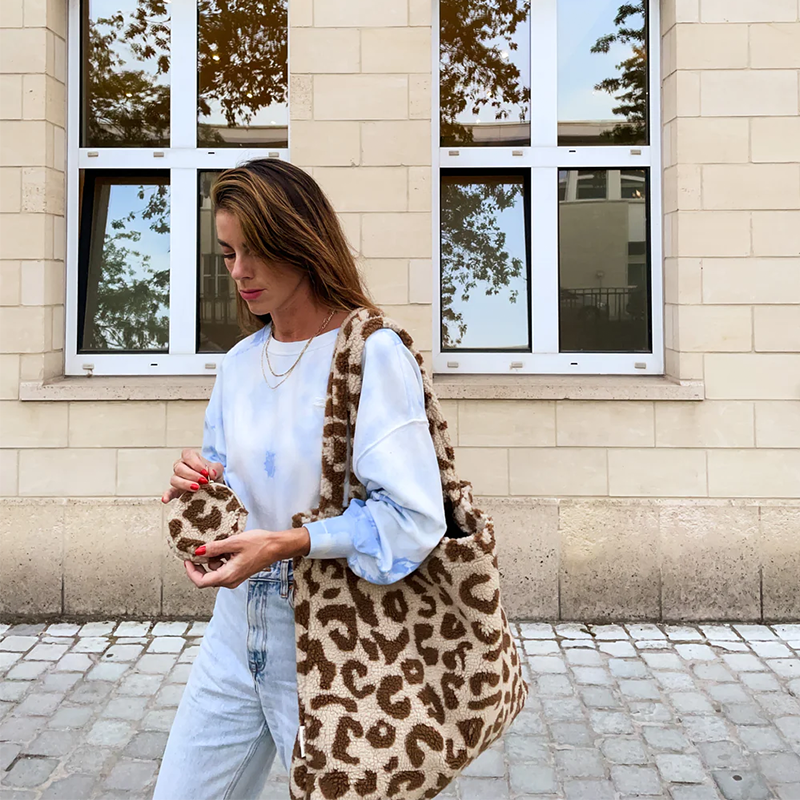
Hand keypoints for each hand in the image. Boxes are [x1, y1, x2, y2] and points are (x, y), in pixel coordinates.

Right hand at [161, 448, 223, 503]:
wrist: (213, 484)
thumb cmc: (212, 474)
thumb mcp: (218, 469)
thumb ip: (216, 469)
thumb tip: (211, 473)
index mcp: (190, 457)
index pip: (188, 455)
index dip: (196, 463)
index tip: (205, 472)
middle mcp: (181, 466)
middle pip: (179, 468)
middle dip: (192, 475)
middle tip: (204, 481)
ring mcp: (177, 478)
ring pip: (174, 479)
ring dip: (185, 484)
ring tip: (196, 488)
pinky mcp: (176, 490)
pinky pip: (169, 492)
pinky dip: (167, 495)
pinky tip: (165, 499)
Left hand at [184, 527, 310, 589]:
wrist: (277, 546)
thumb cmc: (259, 543)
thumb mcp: (234, 542)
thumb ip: (215, 548)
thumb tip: (198, 551)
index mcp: (228, 576)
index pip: (201, 581)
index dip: (191, 571)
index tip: (187, 559)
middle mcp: (230, 581)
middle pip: (206, 579)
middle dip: (201, 565)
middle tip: (199, 550)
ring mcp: (235, 578)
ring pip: (214, 573)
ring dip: (211, 561)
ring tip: (218, 545)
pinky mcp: (239, 573)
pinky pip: (223, 570)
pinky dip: (220, 560)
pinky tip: (226, 548)